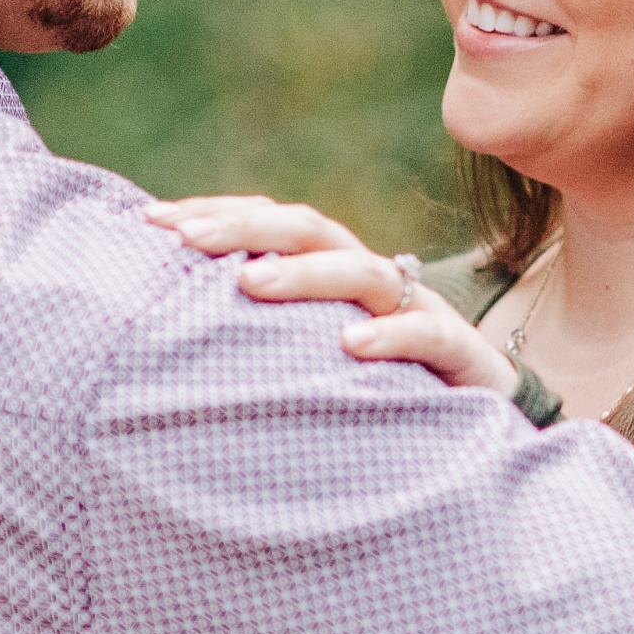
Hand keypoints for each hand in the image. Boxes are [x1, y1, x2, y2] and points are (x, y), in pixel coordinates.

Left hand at [141, 194, 518, 395]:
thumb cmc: (380, 389)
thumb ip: (262, 335)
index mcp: (333, 274)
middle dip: (246, 228)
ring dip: (305, 274)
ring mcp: (417, 311)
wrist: (483, 418)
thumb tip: (165, 327)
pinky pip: (427, 334)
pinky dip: (390, 334)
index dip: (216, 214)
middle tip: (186, 239)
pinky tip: (349, 346)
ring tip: (250, 284)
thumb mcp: (312, 356)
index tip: (149, 221)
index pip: (272, 223)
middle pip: (311, 230)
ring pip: (363, 271)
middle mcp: (373, 280)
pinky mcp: (458, 356)